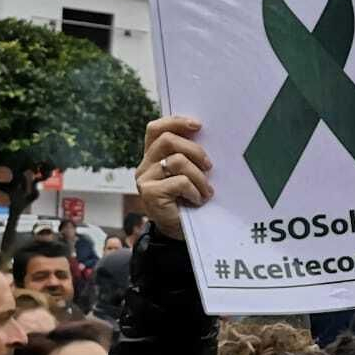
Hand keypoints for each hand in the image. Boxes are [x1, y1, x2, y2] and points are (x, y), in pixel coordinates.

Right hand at [135, 116, 213, 240]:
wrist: (179, 233)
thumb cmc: (187, 200)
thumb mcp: (190, 174)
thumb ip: (189, 156)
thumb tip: (205, 135)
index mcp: (153, 156)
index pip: (156, 129)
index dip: (175, 122)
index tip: (198, 125)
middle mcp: (145, 165)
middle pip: (168, 140)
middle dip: (195, 150)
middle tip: (209, 166)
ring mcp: (145, 180)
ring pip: (177, 161)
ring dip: (199, 177)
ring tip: (206, 191)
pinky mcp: (149, 194)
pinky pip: (179, 181)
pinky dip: (194, 190)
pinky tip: (197, 200)